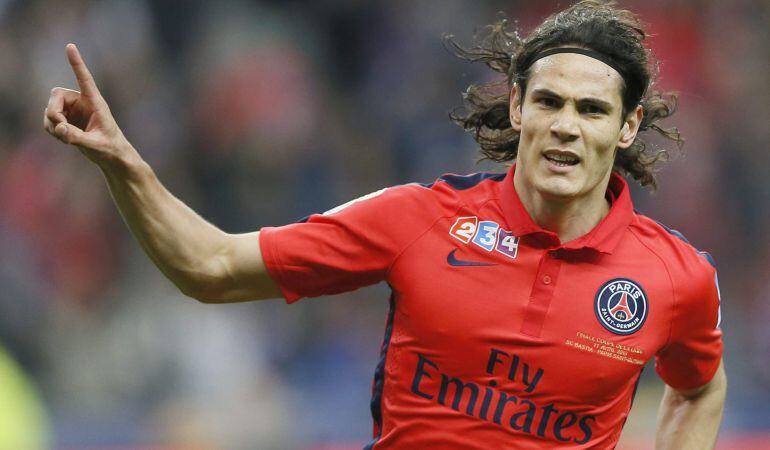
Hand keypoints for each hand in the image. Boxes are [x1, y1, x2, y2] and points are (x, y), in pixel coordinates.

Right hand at [44, 43, 130, 164]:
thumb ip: (78, 138)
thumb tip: (60, 129)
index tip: (70, 46)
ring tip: (65, 138)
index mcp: (96, 103)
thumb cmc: (110, 149)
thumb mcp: (95, 145)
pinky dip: (52, 129)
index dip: (77, 63)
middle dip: (52, 111)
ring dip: (52, 123)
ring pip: (50, 108)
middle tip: (59, 128)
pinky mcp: (67, 119)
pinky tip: (63, 138)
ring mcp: (74, 110)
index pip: (85, 79)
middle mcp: (83, 103)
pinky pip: (49, 119)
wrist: (112, 157)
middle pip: (56, 95)